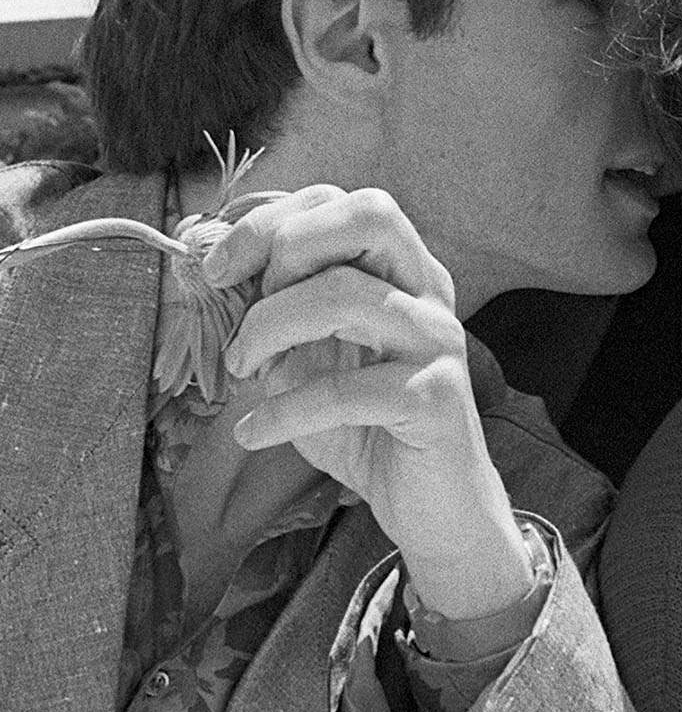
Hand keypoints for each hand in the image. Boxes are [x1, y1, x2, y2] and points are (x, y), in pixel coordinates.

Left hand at [213, 186, 534, 621]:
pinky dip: (285, 411)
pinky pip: (347, 390)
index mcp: (403, 271)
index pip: (343, 204)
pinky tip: (255, 432)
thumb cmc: (367, 428)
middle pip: (370, 216)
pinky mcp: (435, 399)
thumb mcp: (312, 362)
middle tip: (243, 301)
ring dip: (270, 328)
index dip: (272, 221)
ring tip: (242, 372)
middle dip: (287, 245)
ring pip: (348, 295)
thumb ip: (280, 318)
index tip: (217, 267)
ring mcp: (438, 342)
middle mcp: (429, 291)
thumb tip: (214, 277)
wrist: (434, 507)